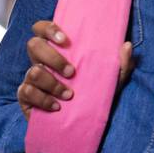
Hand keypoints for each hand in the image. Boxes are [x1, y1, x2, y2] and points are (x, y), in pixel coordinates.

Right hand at [17, 20, 132, 119]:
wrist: (81, 124)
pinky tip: (57, 107)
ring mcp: (31, 79)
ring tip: (69, 95)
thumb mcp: (111, 80)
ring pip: (33, 71)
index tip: (65, 40)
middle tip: (72, 72)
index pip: (42, 28)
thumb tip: (127, 45)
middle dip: (53, 58)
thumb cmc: (93, 95)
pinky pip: (27, 92)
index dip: (48, 29)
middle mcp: (40, 61)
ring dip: (53, 83)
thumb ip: (120, 64)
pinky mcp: (26, 97)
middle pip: (33, 45)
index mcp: (56, 50)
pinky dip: (44, 99)